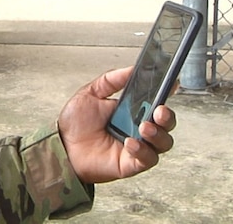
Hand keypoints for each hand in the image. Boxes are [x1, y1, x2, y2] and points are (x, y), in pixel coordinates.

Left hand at [57, 66, 176, 183]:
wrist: (61, 146)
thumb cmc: (75, 123)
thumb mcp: (91, 93)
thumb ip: (112, 80)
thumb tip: (132, 68)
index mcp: (132, 110)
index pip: (157, 101)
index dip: (166, 93)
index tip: (171, 84)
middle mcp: (138, 128)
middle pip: (166, 123)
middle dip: (167, 116)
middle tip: (159, 110)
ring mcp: (137, 146)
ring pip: (164, 142)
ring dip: (158, 133)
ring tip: (144, 127)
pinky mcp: (131, 164)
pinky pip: (148, 159)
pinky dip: (143, 150)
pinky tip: (130, 143)